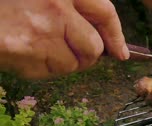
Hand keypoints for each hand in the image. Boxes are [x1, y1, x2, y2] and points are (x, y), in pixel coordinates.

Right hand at [0, 0, 128, 78]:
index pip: (104, 12)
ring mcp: (38, 31)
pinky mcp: (21, 52)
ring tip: (36, 43)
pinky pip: (47, 72)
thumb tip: (110, 45)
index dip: (115, 36)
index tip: (120, 52)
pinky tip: (22, 50)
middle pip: (93, 48)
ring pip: (71, 65)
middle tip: (68, 48)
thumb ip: (73, 7)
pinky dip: (39, 67)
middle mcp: (55, 6)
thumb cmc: (9, 2)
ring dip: (61, 61)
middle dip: (86, 54)